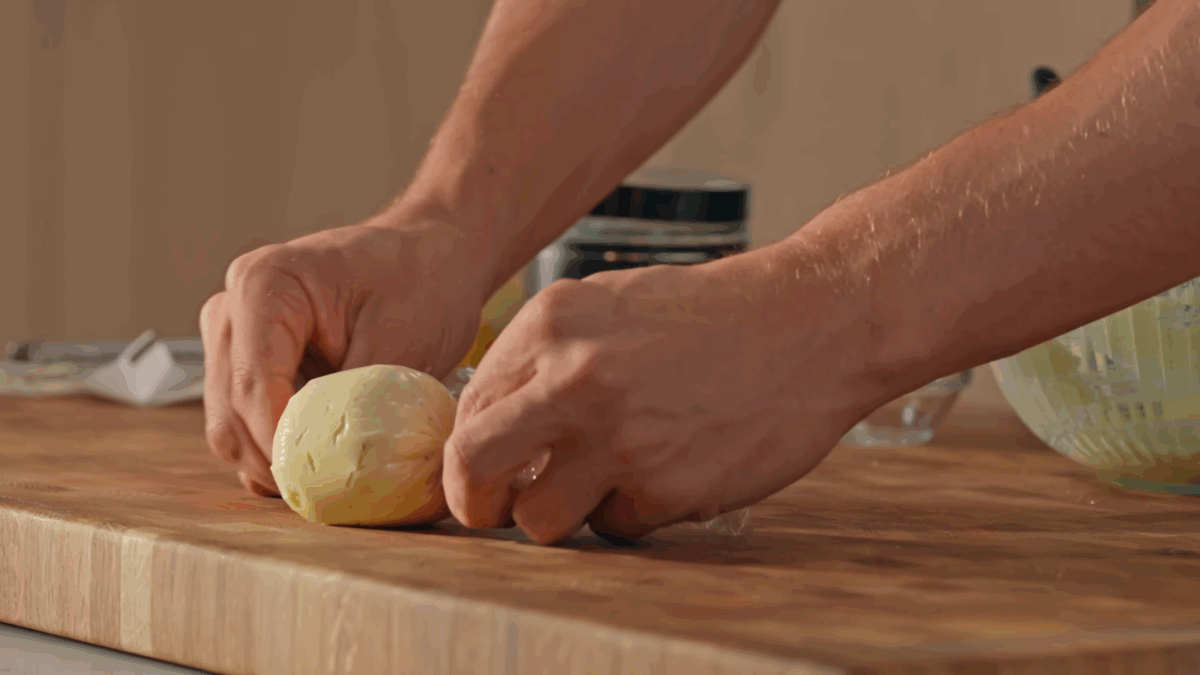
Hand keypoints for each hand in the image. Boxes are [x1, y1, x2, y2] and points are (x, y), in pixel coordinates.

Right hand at [200, 214, 488, 495]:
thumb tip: (330, 465)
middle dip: (277, 462)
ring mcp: (233, 340)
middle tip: (334, 496)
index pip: (253, 388)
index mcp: (264, 286)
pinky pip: (248, 426)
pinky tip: (327, 462)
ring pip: (231, 429)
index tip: (322, 485)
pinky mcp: (250, 366)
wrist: (430, 257)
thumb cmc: (421, 281)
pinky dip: (281, 452)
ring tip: (336, 480)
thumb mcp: (399, 339)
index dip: (283, 446)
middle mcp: (232, 310)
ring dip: (277, 462)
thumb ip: (355, 399)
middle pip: (230, 415)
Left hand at [443, 251, 884, 544]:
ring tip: (607, 482)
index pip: (467, 410)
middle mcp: (572, 377)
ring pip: (537, 519)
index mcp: (550, 323)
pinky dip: (635, 511)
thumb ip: (546, 357)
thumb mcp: (610, 304)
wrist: (811, 321)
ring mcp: (619, 435)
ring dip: (564, 514)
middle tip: (496, 509)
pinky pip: (616, 526)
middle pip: (472, 468)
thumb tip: (493, 420)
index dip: (470, 452)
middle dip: (475, 502)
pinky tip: (672, 468)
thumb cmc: (711, 315)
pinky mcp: (665, 485)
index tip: (486, 472)